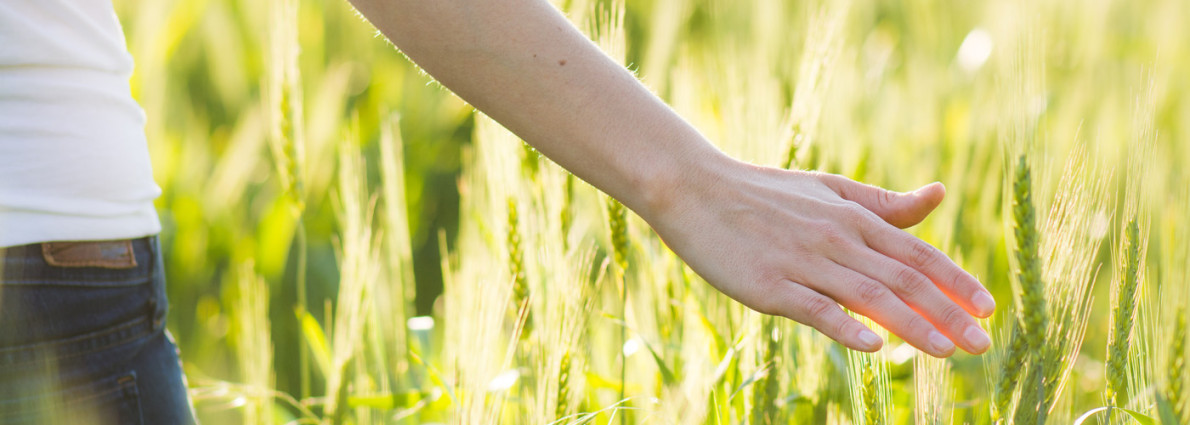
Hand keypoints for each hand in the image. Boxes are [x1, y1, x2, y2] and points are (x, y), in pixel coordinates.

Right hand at [641, 156, 994, 356]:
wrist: (693, 188)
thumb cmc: (762, 192)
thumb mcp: (827, 189)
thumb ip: (882, 203)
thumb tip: (937, 195)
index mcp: (851, 217)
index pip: (916, 254)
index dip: (955, 282)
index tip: (987, 310)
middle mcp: (835, 238)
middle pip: (902, 279)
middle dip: (947, 313)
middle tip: (982, 345)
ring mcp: (801, 262)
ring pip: (868, 296)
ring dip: (912, 325)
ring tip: (946, 352)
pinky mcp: (768, 285)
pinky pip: (815, 309)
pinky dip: (846, 326)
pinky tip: (873, 346)